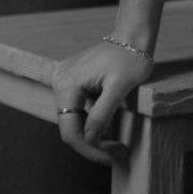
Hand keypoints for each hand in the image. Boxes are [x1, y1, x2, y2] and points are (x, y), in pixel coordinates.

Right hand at [51, 39, 153, 166]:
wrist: (133, 35)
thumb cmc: (131, 58)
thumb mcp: (120, 87)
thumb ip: (102, 114)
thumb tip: (90, 139)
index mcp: (67, 84)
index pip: (71, 130)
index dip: (90, 148)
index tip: (112, 158)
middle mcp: (59, 81)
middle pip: (71, 127)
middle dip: (94, 144)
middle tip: (119, 154)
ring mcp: (64, 81)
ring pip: (74, 121)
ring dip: (93, 136)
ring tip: (116, 147)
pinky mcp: (73, 81)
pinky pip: (78, 109)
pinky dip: (92, 122)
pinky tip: (108, 131)